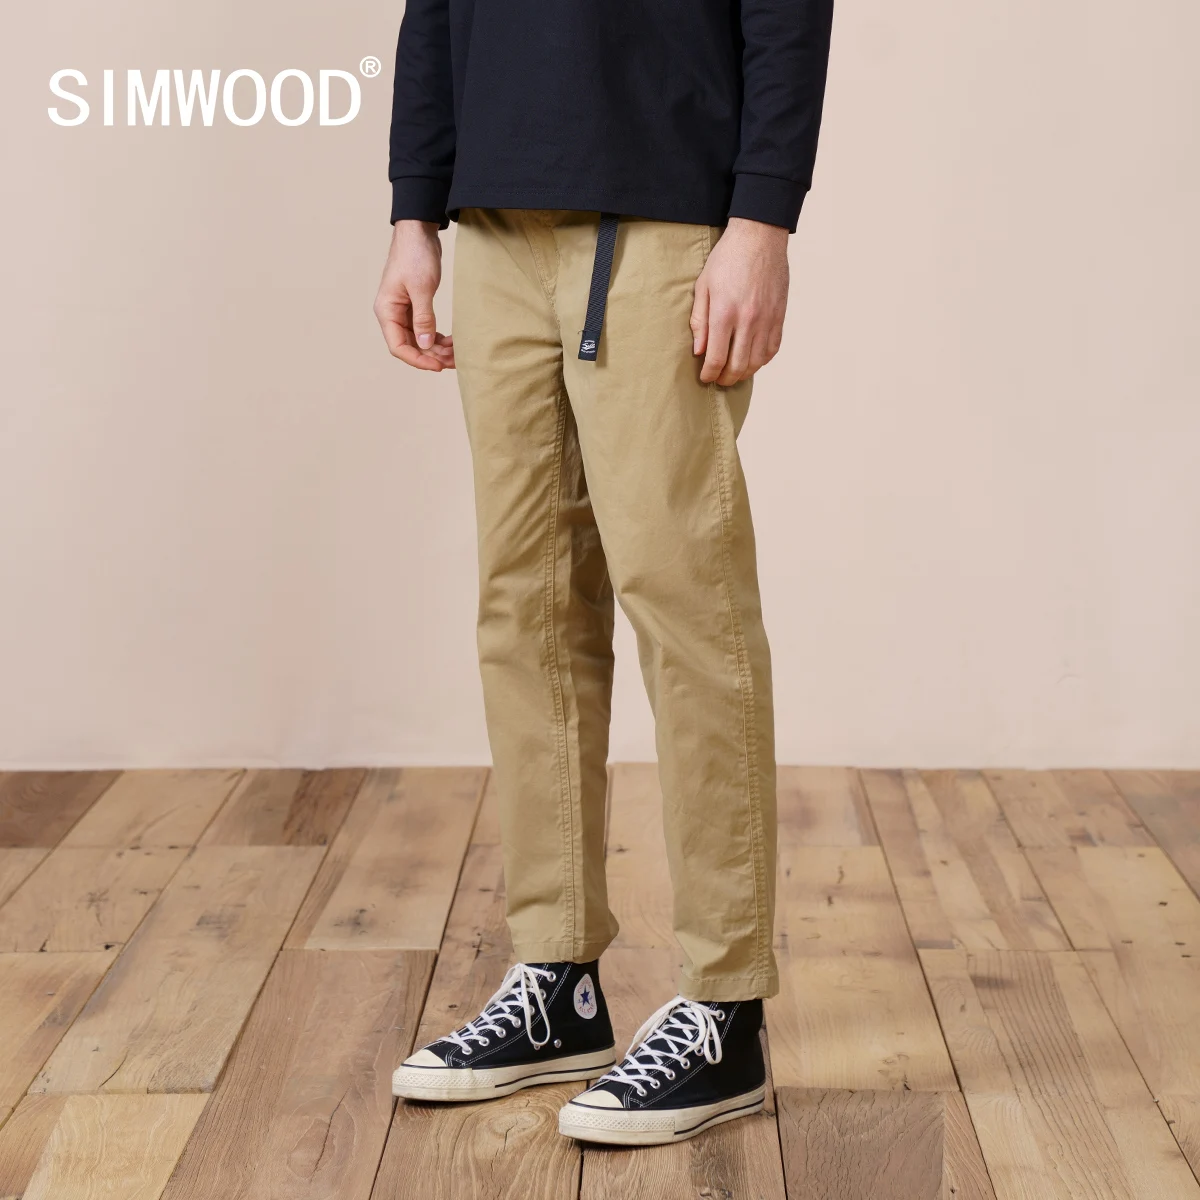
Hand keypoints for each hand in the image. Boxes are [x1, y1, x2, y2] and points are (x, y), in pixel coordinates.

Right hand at [374, 220, 454, 370]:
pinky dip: (437, 337)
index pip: (398, 346)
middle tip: (454, 361)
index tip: (438, 366)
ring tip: (457, 353)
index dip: (418, 360)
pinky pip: (424, 329)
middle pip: (410, 346)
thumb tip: (426, 344)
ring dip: (437, 349)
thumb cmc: (415, 255)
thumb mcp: (421, 288)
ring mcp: (403, 311)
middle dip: (432, 356)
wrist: (418, 231)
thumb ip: (424, 318)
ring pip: (419, 340)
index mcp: (386, 311)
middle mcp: (392, 314)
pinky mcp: (415, 306)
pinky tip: (452, 341)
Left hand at [691, 217, 788, 385]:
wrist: (759, 236)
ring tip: (734, 372)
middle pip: (738, 365)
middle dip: (726, 378)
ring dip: (745, 372)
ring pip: (758, 361)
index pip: (716, 358)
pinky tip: (753, 359)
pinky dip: (763, 360)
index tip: (705, 377)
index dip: (709, 374)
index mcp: (725, 313)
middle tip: (718, 379)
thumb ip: (699, 321)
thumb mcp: (703, 286)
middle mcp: (748, 320)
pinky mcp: (780, 315)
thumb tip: (699, 351)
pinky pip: (773, 348)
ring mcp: (767, 319)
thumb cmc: (727, 258)